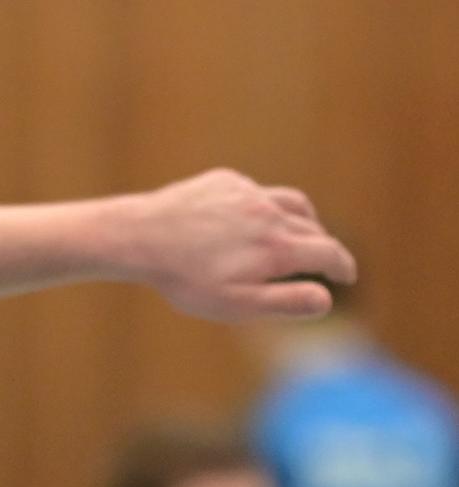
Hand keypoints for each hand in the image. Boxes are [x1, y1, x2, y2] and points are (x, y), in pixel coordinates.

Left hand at [125, 169, 355, 320]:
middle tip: (327, 261)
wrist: (139, 236)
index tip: (347, 276)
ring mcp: (248, 193)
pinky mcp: (224, 181)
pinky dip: (264, 206)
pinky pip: (254, 192)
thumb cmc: (185, 279)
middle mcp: (270, 214)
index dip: (343, 266)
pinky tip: (252, 218)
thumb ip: (284, 302)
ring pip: (291, 203)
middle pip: (313, 229)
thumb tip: (326, 300)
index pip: (329, 253)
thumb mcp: (235, 304)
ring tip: (303, 233)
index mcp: (279, 247)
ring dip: (304, 220)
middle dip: (324, 247)